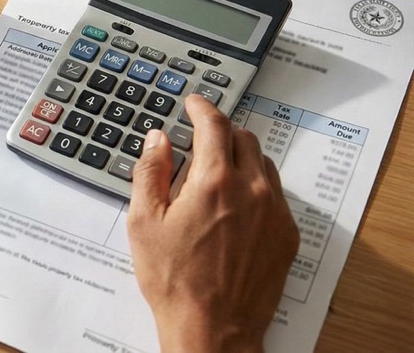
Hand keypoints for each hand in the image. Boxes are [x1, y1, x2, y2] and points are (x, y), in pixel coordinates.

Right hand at [128, 94, 298, 352]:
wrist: (213, 327)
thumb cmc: (175, 279)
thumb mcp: (144, 221)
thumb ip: (150, 172)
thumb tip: (157, 140)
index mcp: (214, 181)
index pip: (213, 125)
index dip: (201, 107)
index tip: (193, 103)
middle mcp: (251, 190)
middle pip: (243, 138)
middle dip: (219, 132)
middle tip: (198, 140)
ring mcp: (274, 212)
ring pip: (263, 164)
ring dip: (240, 157)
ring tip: (215, 172)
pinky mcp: (286, 235)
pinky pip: (275, 194)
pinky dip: (255, 186)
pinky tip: (234, 205)